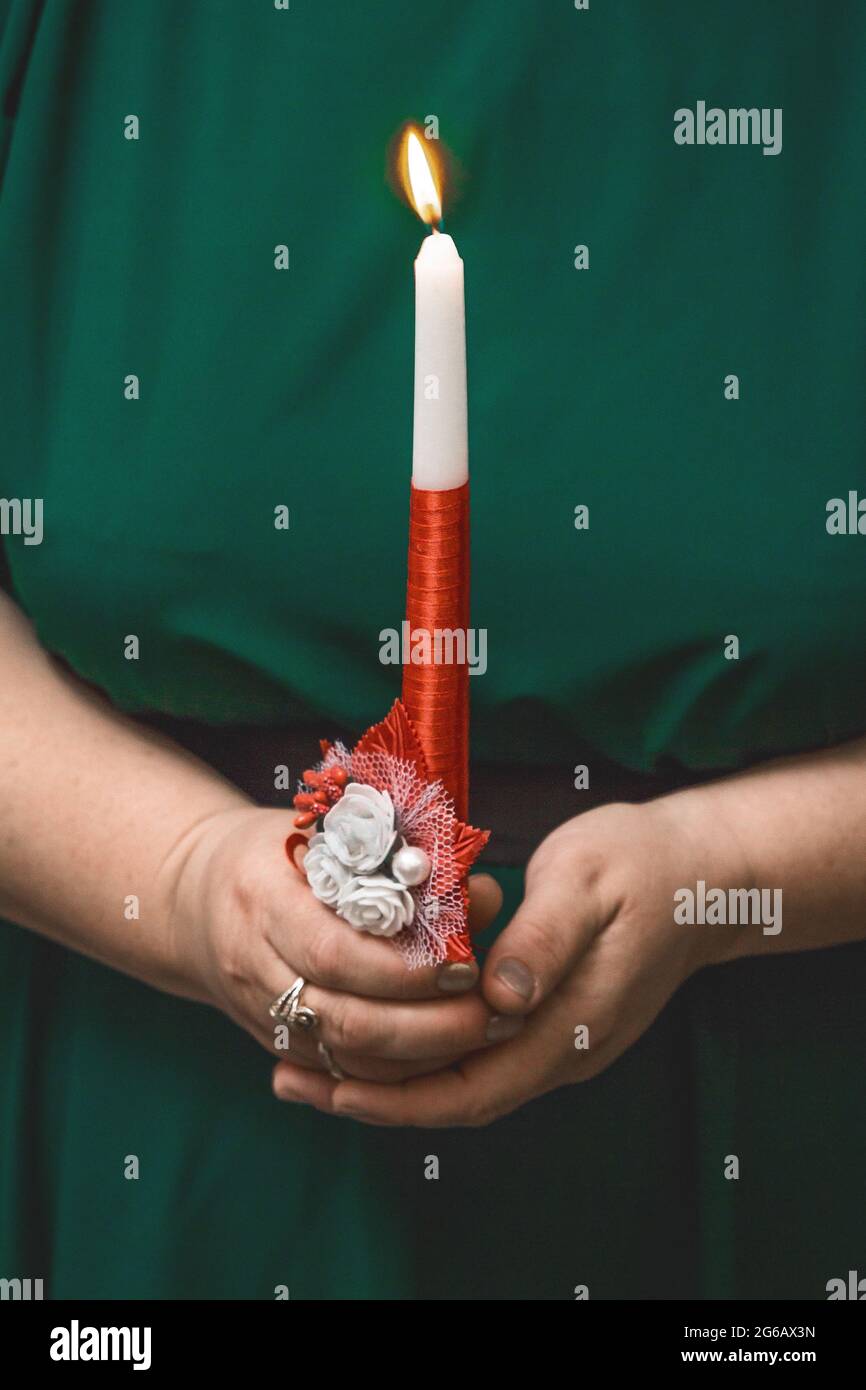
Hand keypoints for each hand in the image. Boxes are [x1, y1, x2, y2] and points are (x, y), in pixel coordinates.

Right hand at [169, 805, 510, 1082]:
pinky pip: (337, 1072)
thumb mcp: (328, 832)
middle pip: (341, 1017)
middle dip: (424, 1024)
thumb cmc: (278, 850)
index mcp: (261, 898)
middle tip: (487, 1010)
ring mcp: (257, 1010)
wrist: (192, 894)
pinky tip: (444, 1054)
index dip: (403, 969)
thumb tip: (480, 895)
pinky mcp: (273, 1041)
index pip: (334, 951)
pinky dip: (395, 1072)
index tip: (465, 964)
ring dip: (419, 1056)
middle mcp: (251, 962)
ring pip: (342, 1057)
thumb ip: (400, 859)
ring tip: (481, 1032)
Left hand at [271, 793, 747, 1122]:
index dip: (396, 1093)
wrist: (701, 876)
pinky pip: (477, 1059)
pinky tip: (377, 1037)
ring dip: (389, 1083)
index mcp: (570, 1022)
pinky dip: (421, 1058)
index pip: (472, 1085)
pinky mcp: (552, 1024)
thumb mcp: (589, 881)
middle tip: (291, 1078)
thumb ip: (543, 940)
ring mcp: (560, 1043)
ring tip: (312, 1064)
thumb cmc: (640, 865)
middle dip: (372, 1098)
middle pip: (457, 1100)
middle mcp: (563, 1050)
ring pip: (463, 1085)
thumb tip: (498, 998)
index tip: (327, 1080)